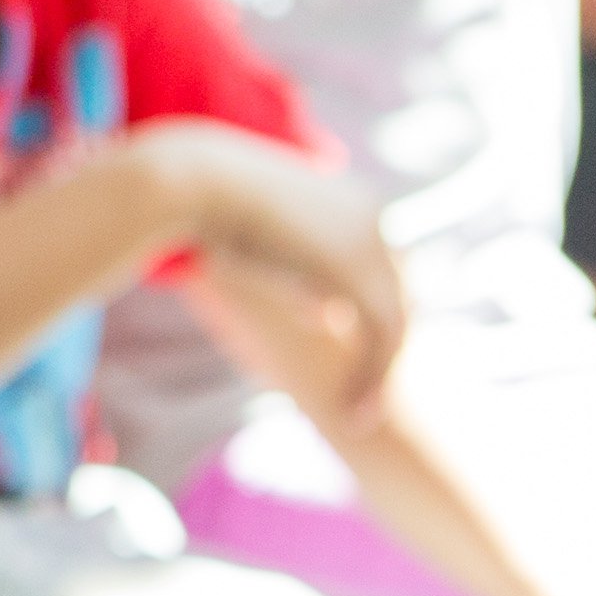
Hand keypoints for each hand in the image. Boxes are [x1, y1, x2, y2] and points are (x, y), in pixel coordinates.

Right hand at [150, 123, 408, 418]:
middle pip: (400, 297)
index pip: (381, 268)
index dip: (369, 314)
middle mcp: (375, 218)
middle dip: (383, 351)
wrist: (196, 181)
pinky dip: (372, 381)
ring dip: (379, 376)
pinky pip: (382, 340)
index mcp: (355, 199)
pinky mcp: (359, 274)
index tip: (347, 355)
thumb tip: (301, 302)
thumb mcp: (253, 233)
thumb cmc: (203, 203)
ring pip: (395, 323)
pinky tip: (353, 413)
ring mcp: (373, 244)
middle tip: (363, 397)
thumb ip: (286, 264)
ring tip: (357, 415)